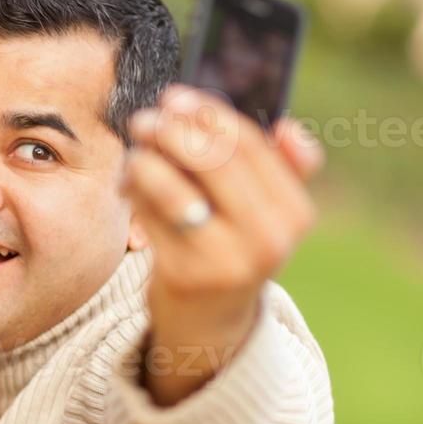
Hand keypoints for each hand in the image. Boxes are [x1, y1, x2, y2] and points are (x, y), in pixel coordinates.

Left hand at [123, 85, 323, 404]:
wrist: (209, 326)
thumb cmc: (234, 251)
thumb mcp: (267, 217)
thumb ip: (282, 171)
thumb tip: (288, 127)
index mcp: (294, 215)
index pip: (250, 146)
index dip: (209, 114)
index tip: (177, 97)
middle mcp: (266, 239)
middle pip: (213, 161)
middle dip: (173, 132)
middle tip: (145, 119)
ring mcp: (223, 260)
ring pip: (174, 187)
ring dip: (146, 159)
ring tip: (136, 148)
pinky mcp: (181, 275)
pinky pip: (148, 217)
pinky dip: (134, 191)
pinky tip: (128, 182)